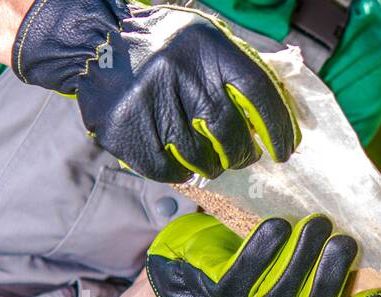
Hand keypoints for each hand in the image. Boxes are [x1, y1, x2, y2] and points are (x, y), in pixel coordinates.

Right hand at [11, 0, 297, 181]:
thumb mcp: (204, 40)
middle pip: (231, 132)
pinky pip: (170, 171)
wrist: (95, 42)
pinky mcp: (126, 130)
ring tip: (208, 155)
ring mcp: (149, 101)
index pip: (259, 92)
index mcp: (206, 45)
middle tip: (243, 156)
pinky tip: (179, 158)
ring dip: (213, 165)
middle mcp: (179, 71)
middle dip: (243, 153)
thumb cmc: (164, 48)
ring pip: (202, 157)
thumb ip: (239, 70)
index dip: (278, 127)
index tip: (286, 150)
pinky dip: (181, 172)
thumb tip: (285, 113)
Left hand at [145, 213, 380, 296]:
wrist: (197, 274)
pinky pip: (248, 268)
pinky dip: (266, 246)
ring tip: (320, 223)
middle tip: (346, 241)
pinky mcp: (224, 290)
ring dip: (305, 254)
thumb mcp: (295, 275)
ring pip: (284, 289)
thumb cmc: (260, 268)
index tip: (379, 296)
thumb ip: (325, 268)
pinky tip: (279, 225)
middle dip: (334, 275)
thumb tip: (366, 243)